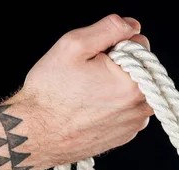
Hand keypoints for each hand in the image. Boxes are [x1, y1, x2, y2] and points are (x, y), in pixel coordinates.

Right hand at [13, 14, 152, 168]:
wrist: (36, 134)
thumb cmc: (51, 91)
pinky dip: (115, 104)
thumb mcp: (74, 46)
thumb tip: (133, 26)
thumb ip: (110, 28)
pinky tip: (91, 107)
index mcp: (134, 83)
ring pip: (136, 89)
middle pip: (141, 68)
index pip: (141, 44)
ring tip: (89, 93)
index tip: (95, 58)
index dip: (116, 44)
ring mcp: (135, 124)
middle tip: (89, 75)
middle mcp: (141, 107)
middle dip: (120, 65)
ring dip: (119, 85)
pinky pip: (129, 109)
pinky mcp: (127, 135)